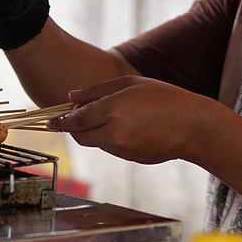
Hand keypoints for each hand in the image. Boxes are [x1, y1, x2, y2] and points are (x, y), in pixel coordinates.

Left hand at [47, 76, 212, 164]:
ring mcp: (122, 149)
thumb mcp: (130, 83)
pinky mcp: (129, 158)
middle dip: (74, 127)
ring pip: (95, 143)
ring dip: (93, 132)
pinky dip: (110, 139)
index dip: (59, 121)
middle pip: (79, 136)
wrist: (192, 126)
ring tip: (112, 117)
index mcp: (113, 109)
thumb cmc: (164, 97)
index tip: (50, 121)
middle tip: (77, 116)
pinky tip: (128, 128)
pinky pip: (110, 149)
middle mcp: (114, 132)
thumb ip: (97, 91)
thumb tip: (71, 97)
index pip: (75, 119)